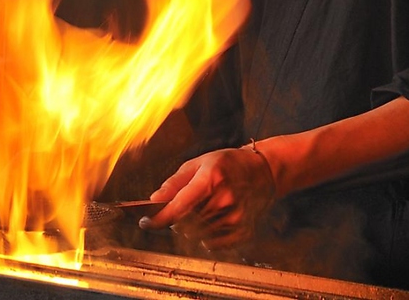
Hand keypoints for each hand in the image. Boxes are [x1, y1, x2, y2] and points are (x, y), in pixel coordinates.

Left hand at [138, 146, 275, 249]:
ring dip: (191, 228)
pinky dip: (207, 237)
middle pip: (185, 224)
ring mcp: (235, 218)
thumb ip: (174, 183)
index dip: (158, 219)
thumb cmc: (228, 164)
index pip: (178, 207)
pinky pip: (213, 245)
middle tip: (182, 207)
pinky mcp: (244, 231)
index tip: (145, 222)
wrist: (263, 171)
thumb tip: (155, 200)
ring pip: (197, 236)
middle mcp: (224, 200)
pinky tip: (213, 221)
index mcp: (210, 179)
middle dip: (175, 219)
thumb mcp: (198, 163)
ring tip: (203, 209)